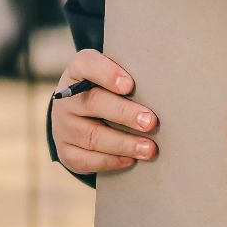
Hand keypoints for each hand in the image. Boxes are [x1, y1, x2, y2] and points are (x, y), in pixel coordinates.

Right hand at [51, 49, 156, 173]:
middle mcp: (66, 98)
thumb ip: (129, 78)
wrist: (77, 117)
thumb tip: (163, 90)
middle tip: (150, 122)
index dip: (107, 74)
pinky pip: (86, 159)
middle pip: (93, 103)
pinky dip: (110, 161)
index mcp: (77, 72)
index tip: (129, 85)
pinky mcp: (66, 151)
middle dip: (124, 113)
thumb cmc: (105, 92)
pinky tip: (130, 160)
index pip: (86, 65)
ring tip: (149, 148)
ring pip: (92, 136)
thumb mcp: (111, 78)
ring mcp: (63, 126)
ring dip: (124, 143)